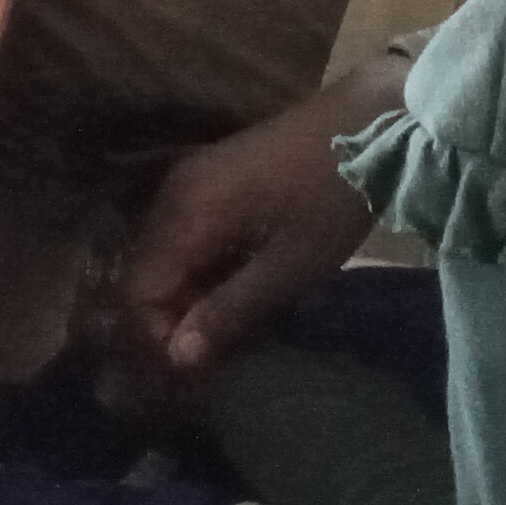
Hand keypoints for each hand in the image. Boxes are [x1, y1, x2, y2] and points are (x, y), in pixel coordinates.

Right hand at [114, 65, 398, 388]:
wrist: (366, 124)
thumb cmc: (331, 198)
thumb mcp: (289, 268)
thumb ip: (228, 312)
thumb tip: (177, 358)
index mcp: (186, 215)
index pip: (139, 293)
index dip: (155, 341)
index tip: (187, 380)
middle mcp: (172, 196)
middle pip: (143, 275)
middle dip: (163, 326)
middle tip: (198, 369)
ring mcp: (189, 182)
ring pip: (162, 258)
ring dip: (179, 302)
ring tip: (213, 342)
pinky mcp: (210, 180)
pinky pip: (182, 238)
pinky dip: (195, 274)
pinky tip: (225, 299)